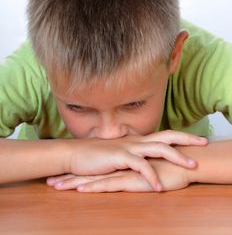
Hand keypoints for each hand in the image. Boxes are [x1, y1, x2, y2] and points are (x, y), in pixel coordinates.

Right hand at [61, 131, 206, 190]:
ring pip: (158, 148)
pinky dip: (150, 176)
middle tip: (204, 143)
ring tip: (191, 166)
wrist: (76, 154)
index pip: (164, 135)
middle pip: (166, 137)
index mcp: (138, 140)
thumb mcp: (119, 153)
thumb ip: (133, 154)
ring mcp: (129, 147)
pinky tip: (158, 187)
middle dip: (186, 140)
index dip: (181, 137)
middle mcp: (136, 141)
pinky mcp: (119, 157)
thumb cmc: (97, 155)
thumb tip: (145, 158)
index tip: (197, 140)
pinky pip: (139, 166)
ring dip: (176, 157)